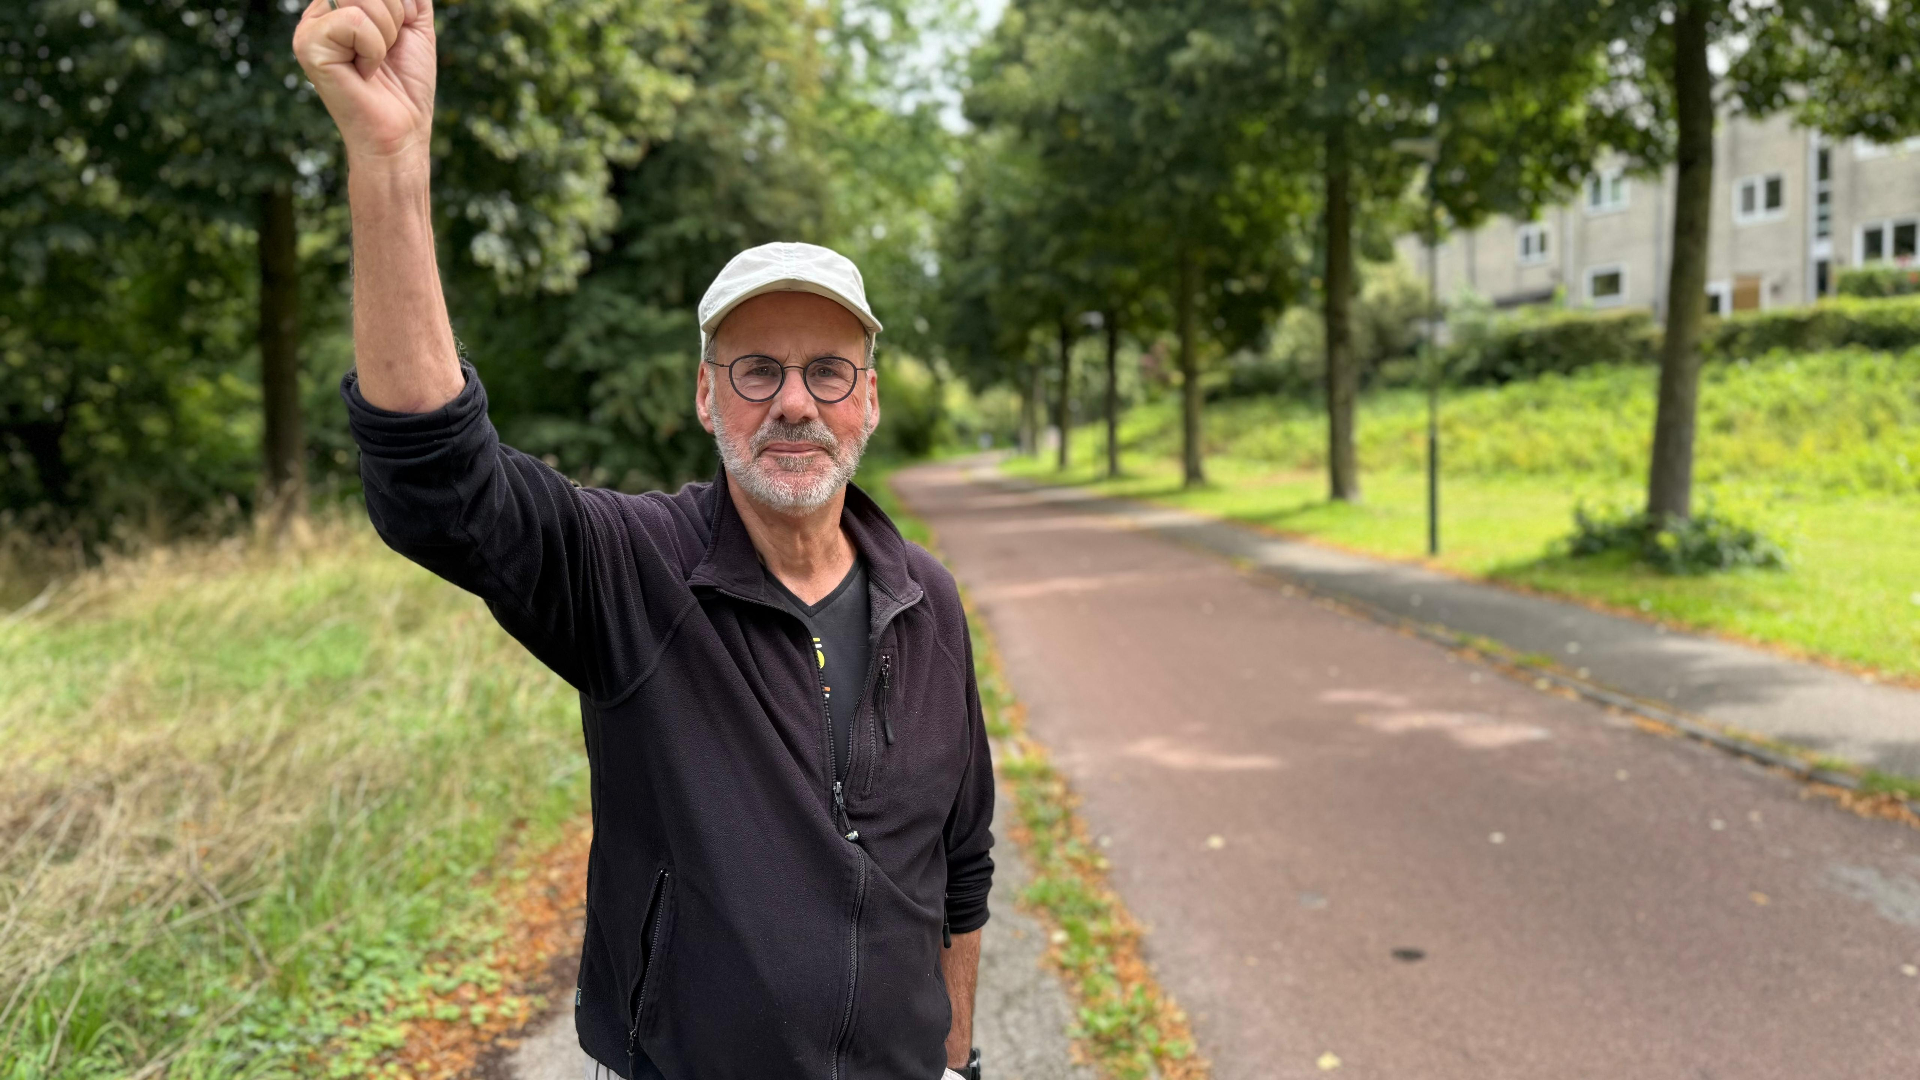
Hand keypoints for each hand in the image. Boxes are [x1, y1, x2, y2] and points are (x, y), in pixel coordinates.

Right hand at [292, 0, 435, 175]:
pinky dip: (374, 48)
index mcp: (341, 6)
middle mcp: (321, 12)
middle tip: (388, 50)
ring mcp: (310, 27)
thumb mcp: (414, 23)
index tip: (398, 30)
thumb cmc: (407, 82)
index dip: (396, 4)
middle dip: (395, 15)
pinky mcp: (307, 45)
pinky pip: (355, 21)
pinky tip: (364, 72)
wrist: (402, 130)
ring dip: (387, 34)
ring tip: (376, 62)